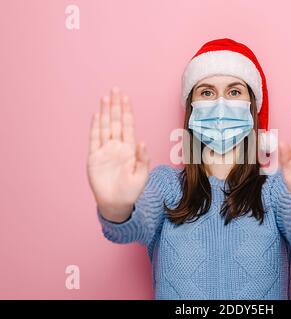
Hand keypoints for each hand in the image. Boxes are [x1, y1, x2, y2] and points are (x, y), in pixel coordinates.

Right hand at [87, 87, 149, 221]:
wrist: (117, 203)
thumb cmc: (131, 190)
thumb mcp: (142, 175)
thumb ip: (143, 159)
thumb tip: (142, 142)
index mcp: (130, 149)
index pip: (128, 126)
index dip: (127, 112)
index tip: (127, 98)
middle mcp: (117, 146)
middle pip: (116, 122)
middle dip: (116, 106)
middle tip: (116, 89)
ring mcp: (105, 151)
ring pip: (105, 127)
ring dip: (105, 113)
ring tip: (106, 98)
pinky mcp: (94, 158)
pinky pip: (94, 139)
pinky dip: (95, 127)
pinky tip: (96, 115)